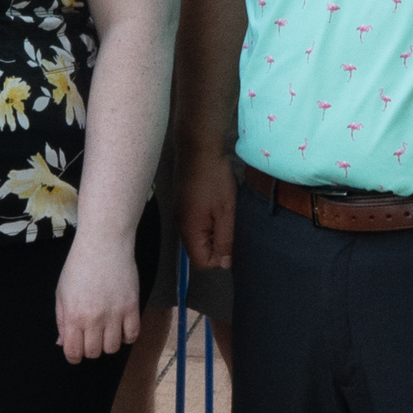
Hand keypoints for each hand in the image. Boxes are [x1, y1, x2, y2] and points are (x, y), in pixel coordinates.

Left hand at [55, 228, 140, 363]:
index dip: (73, 356)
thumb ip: (61, 320)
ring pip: (113, 348)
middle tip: (90, 336)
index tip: (76, 351)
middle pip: (94, 352)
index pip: (73, 352)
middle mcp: (93, 318)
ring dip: (108, 343)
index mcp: (73, 315)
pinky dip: (126, 336)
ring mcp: (114, 314)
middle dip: (90, 349)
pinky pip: (132, 335)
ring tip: (106, 330)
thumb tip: (62, 343)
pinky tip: (121, 326)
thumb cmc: (79, 265)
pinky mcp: (132, 307)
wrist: (104, 243)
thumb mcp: (61, 292)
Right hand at [177, 148, 236, 269]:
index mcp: (189, 231)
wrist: (198, 148)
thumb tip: (225, 265)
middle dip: (218, 245)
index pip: (202, 263)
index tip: (233, 239)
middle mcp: (180, 226)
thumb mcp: (226, 212)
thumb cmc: (214, 179)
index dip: (220, 258)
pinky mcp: (182, 205)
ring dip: (214, 231)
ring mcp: (179, 215)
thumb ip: (225, 240)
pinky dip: (208, 221)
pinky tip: (217, 205)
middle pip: (199, 251)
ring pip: (198, 237)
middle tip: (231, 224)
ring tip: (225, 213)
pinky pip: (195, 224)